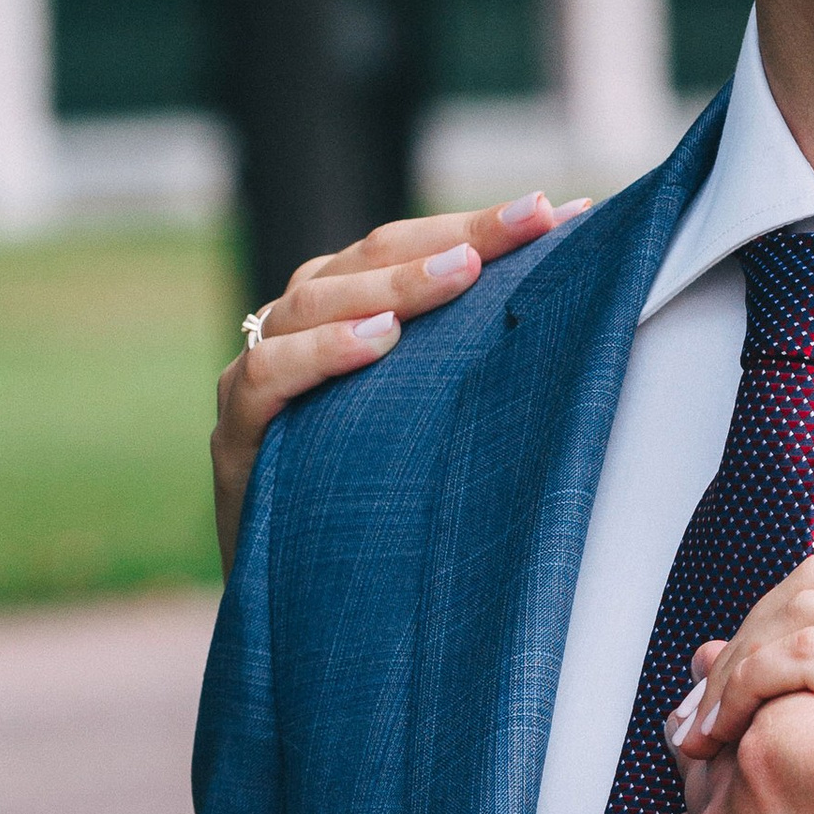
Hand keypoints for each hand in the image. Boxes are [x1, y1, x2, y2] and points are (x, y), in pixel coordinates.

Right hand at [213, 191, 583, 568]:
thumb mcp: (429, 421)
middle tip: (527, 220)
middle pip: (368, 257)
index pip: (407, 245)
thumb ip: (469, 363)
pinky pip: (267, 376)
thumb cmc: (378, 497)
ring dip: (393, 284)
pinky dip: (320, 353)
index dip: (478, 224)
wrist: (299, 601)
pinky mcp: (235, 436)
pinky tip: (377, 342)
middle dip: (455, 236)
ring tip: (459, 273)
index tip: (558, 212)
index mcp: (346, 311)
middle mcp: (298, 326)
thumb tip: (578, 313)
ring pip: (313, 301)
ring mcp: (258, 376)